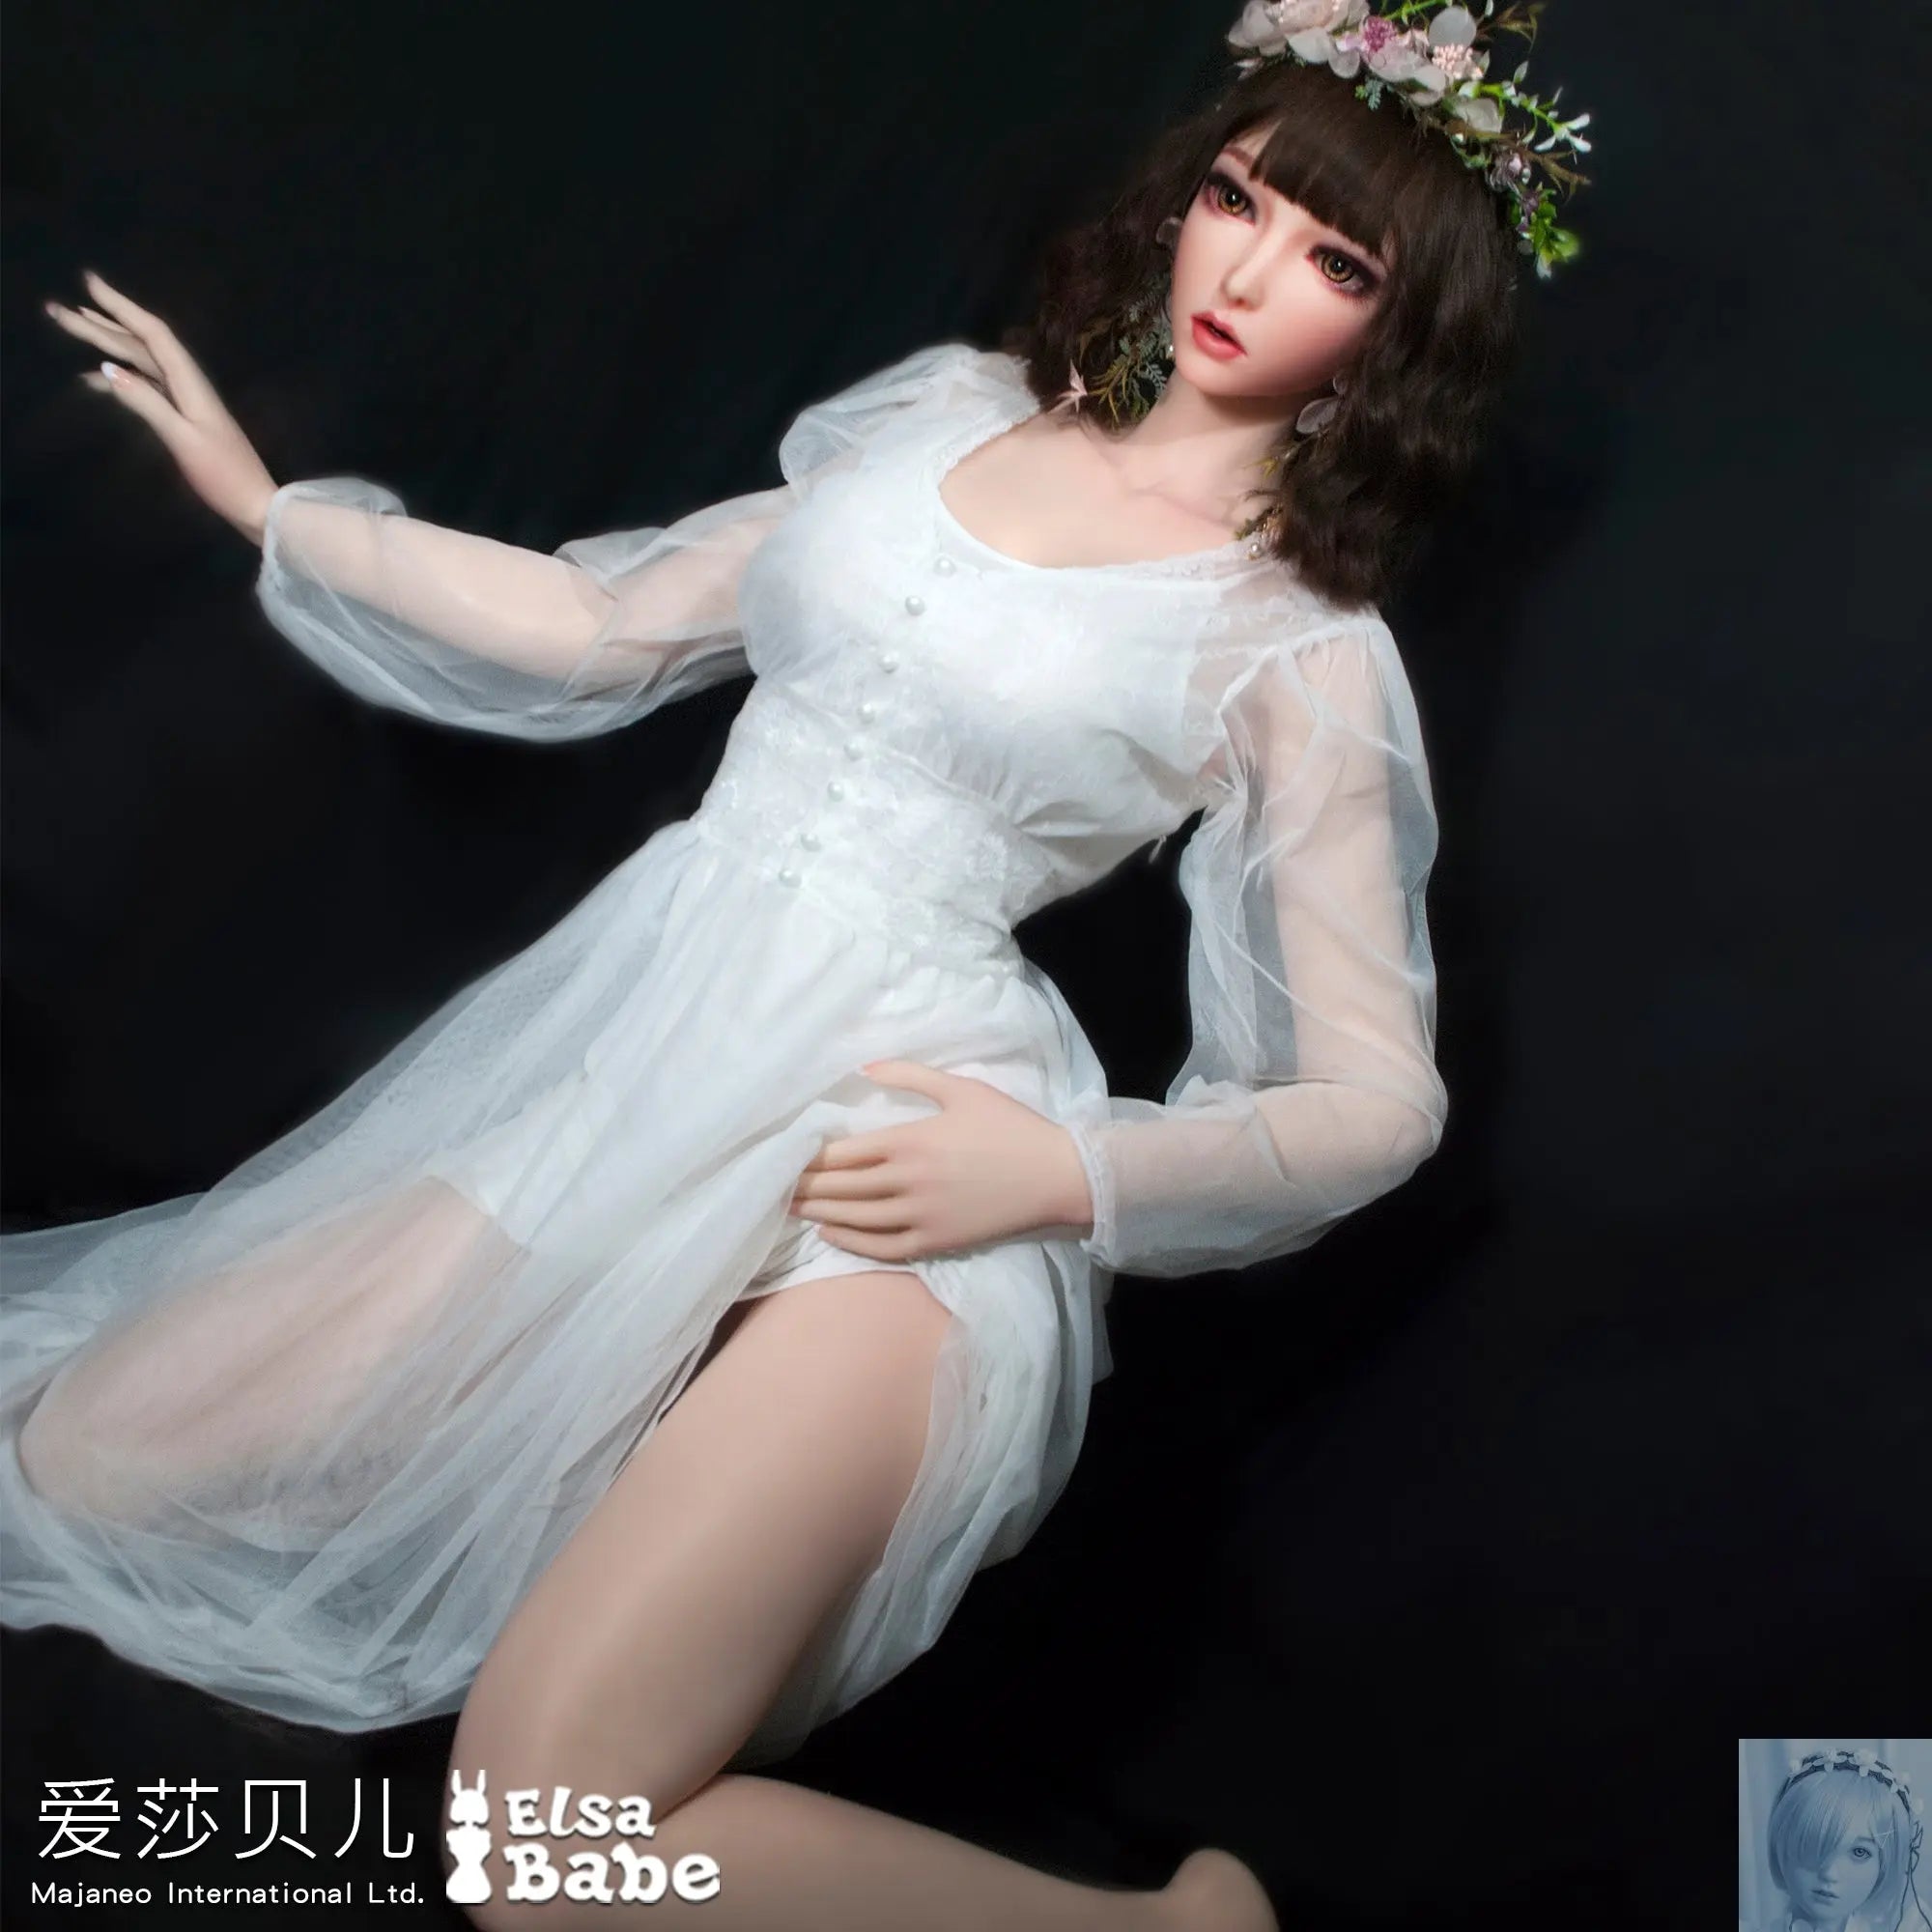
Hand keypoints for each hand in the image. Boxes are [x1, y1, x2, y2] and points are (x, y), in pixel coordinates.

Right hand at [46, 270, 280, 544]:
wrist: (256, 506)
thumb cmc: (224, 476)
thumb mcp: (183, 440)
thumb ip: (147, 404)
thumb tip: (107, 368)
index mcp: (190, 384)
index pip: (152, 334)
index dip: (121, 307)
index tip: (89, 283)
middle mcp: (188, 385)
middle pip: (141, 345)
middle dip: (102, 324)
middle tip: (59, 309)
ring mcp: (186, 402)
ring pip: (142, 363)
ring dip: (108, 345)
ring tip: (74, 328)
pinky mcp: (185, 419)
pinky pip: (147, 387)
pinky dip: (120, 378)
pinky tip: (96, 378)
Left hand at [788, 1060, 1094, 1263]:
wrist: (1056, 1175)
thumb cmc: (1010, 1127)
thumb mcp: (962, 1088)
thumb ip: (911, 1075)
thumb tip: (864, 1067)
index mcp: (910, 1141)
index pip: (844, 1154)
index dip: (811, 1159)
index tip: (788, 1156)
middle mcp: (908, 1182)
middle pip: (842, 1189)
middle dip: (805, 1188)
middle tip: (774, 1186)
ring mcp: (921, 1216)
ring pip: (855, 1219)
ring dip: (820, 1213)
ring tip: (791, 1208)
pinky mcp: (936, 1242)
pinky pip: (882, 1248)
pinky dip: (850, 1242)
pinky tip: (830, 1233)